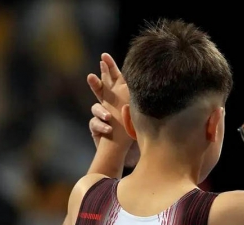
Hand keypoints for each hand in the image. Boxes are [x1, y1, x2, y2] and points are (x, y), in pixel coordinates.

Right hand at [87, 53, 139, 167]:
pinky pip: (95, 124)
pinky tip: (108, 130)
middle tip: (91, 76)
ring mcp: (100, 115)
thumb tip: (153, 80)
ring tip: (107, 117)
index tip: (104, 56)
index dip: (109, 67)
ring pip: (95, 108)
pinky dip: (101, 127)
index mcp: (119, 96)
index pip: (114, 79)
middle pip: (100, 89)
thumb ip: (142, 97)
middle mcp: (108, 103)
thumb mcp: (141, 110)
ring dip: (100, 112)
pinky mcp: (96, 128)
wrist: (128, 149)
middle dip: (95, 82)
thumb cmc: (138, 128)